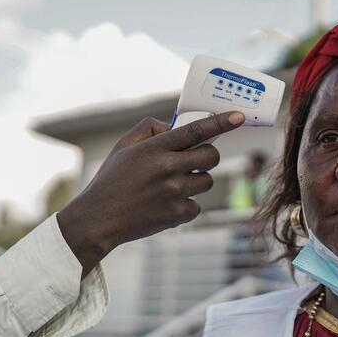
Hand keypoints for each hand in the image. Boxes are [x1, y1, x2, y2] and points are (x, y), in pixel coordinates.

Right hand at [57, 111, 244, 276]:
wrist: (98, 219)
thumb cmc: (112, 180)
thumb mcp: (123, 146)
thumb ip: (150, 130)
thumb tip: (175, 126)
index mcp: (155, 148)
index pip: (195, 131)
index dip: (220, 122)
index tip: (238, 116)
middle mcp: (168, 168)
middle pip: (211, 157)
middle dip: (206, 156)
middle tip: (192, 161)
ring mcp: (174, 193)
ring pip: (207, 181)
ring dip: (195, 182)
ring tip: (170, 186)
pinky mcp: (177, 214)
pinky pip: (197, 205)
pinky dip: (186, 205)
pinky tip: (166, 205)